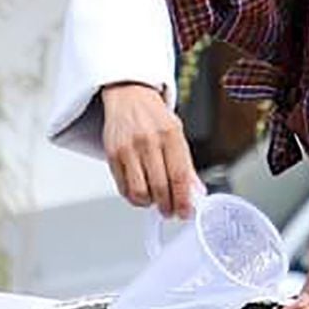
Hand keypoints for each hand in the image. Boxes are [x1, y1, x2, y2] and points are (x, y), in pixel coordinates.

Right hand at [99, 82, 196, 219]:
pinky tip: (140, 193)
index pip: (179, 175)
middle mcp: (148, 140)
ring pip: (139, 191)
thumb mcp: (177, 134)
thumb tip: (196, 192)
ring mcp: (128, 147)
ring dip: (149, 203)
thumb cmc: (154, 116)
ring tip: (154, 201)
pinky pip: (122, 186)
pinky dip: (133, 197)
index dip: (184, 199)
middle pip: (160, 187)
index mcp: (170, 134)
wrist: (128, 96)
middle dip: (167, 206)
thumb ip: (186, 165)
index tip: (185, 212)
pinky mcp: (112, 154)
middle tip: (170, 211)